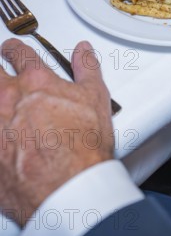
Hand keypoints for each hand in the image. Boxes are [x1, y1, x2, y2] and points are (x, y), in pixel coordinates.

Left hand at [0, 39, 113, 226]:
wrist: (68, 187)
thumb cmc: (82, 147)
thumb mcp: (95, 98)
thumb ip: (87, 68)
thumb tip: (83, 49)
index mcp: (35, 81)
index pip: (19, 53)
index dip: (15, 49)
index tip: (13, 50)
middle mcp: (8, 98)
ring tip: (1, 102)